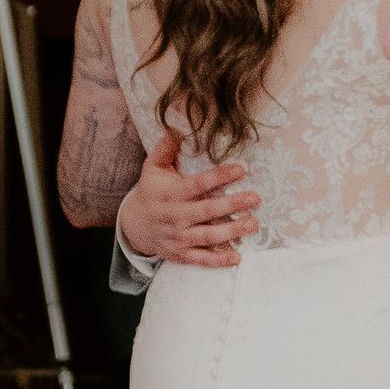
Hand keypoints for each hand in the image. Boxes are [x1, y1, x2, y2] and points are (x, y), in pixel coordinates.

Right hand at [117, 127, 258, 267]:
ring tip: (253, 223)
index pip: (197, 184)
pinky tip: (237, 257)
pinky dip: (219, 261)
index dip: (219, 176)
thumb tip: (177, 127)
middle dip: (232, 204)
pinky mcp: (181, 254)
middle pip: (207, 211)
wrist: (134, 226)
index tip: (240, 169)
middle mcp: (175, 217)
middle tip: (255, 198)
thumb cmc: (150, 192)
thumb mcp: (152, 168)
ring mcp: (178, 238)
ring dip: (232, 231)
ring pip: (208, 236)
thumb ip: (166, 149)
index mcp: (170, 194)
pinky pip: (201, 259)